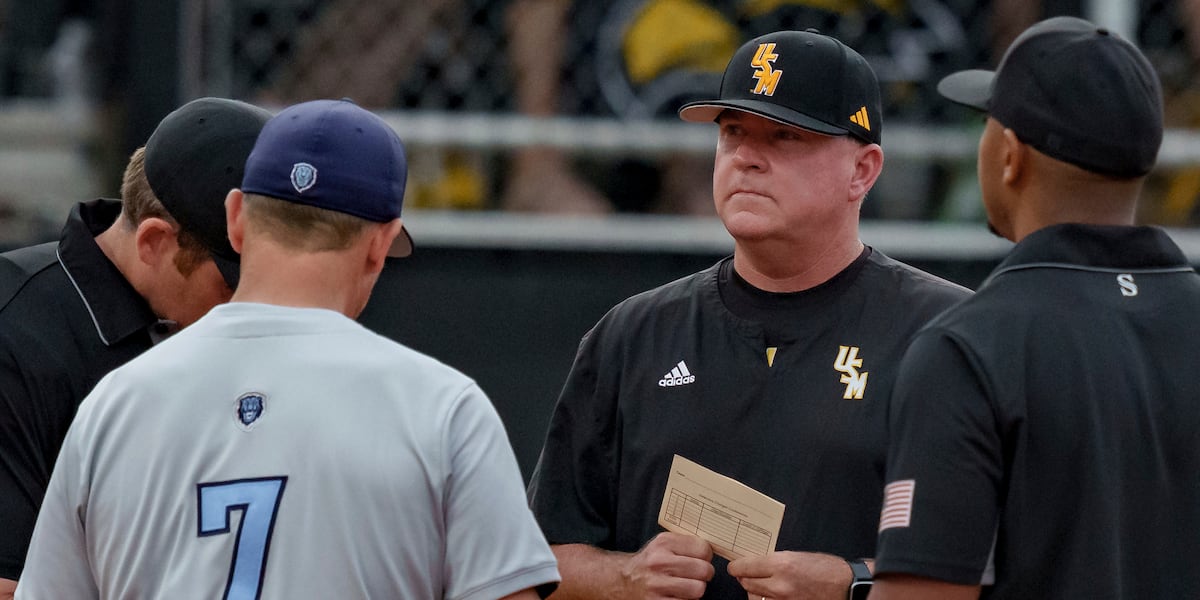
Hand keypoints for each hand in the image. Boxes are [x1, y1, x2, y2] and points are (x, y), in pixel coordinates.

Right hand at [620, 532, 714, 598]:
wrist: (624, 580)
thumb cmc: (650, 562)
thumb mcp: (663, 544)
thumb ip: (686, 543)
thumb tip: (712, 549)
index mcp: (664, 543)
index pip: (704, 549)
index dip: (706, 556)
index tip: (700, 559)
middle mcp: (659, 562)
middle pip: (704, 570)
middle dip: (704, 574)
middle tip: (696, 575)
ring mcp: (657, 584)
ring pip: (698, 589)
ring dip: (695, 590)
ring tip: (687, 586)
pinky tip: (678, 595)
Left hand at [728, 551, 852, 599]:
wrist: (847, 587)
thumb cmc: (827, 569)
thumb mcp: (798, 557)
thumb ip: (775, 561)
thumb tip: (756, 564)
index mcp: (781, 565)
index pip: (745, 567)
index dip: (737, 567)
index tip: (735, 567)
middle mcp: (780, 585)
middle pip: (747, 584)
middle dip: (745, 578)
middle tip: (746, 574)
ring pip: (755, 598)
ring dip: (754, 592)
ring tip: (760, 586)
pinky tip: (770, 596)